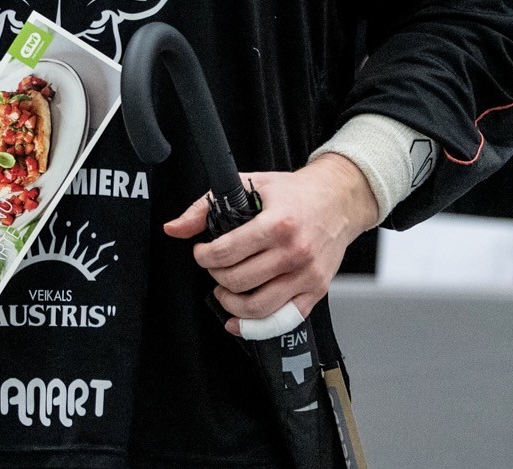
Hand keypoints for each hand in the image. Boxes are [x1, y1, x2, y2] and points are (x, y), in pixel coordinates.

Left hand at [163, 154, 379, 336]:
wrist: (338, 201)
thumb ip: (206, 206)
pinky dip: (257, 327)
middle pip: (238, 281)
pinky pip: (284, 320)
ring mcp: (307, 275)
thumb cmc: (293, 193)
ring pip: (258, 307)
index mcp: (277, 224)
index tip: (201, 252)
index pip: (227, 252)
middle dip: (215, 276)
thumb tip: (174, 228)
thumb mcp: (248, 185)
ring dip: (230, 303)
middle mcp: (294, 252)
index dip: (204, 256)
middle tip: (213, 267)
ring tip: (223, 290)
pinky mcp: (317, 291)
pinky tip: (238, 321)